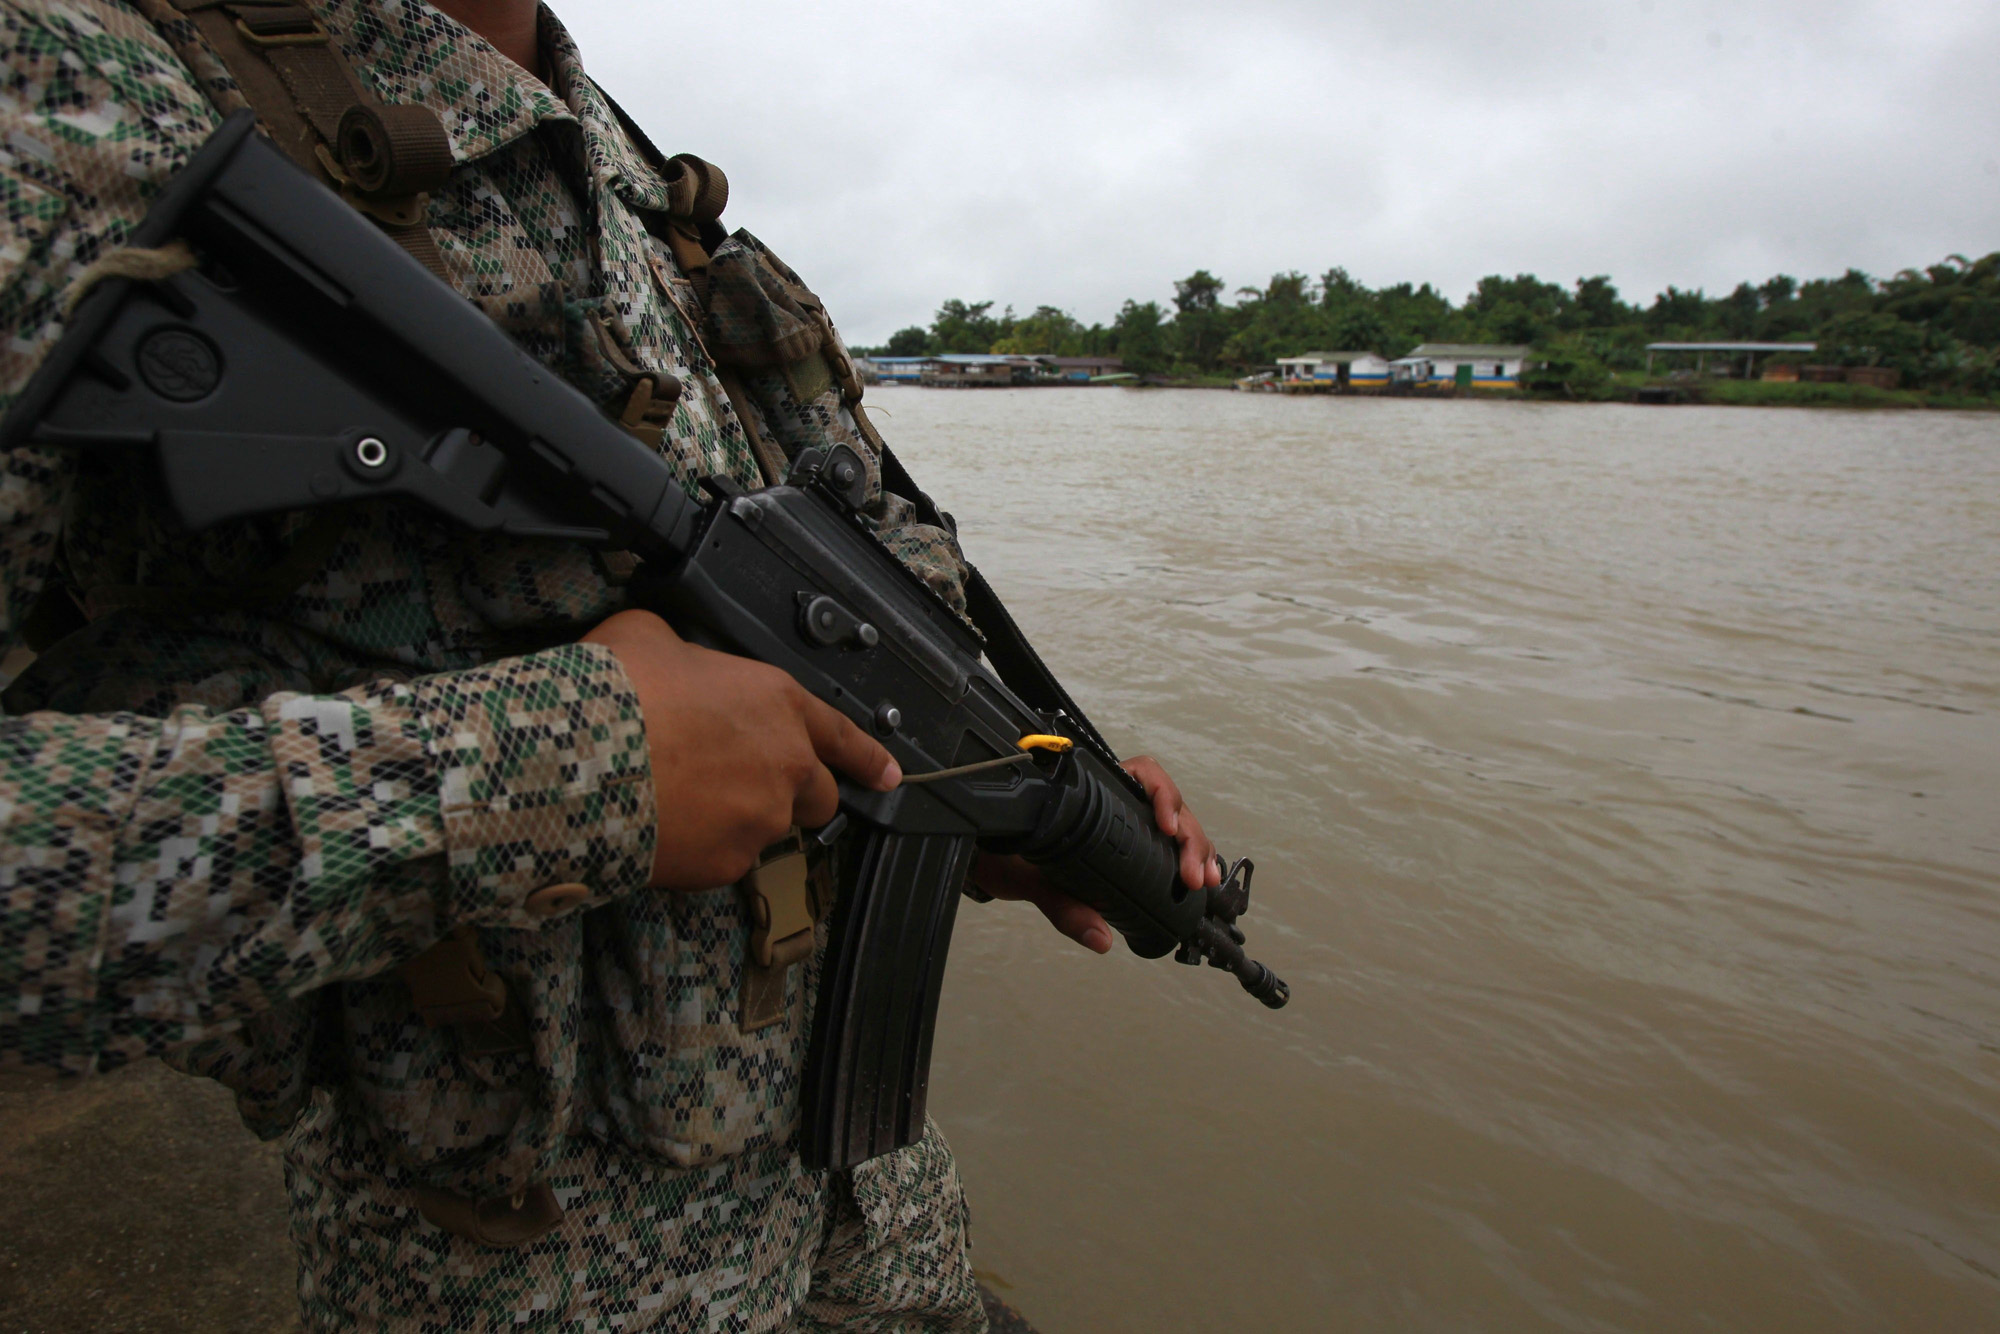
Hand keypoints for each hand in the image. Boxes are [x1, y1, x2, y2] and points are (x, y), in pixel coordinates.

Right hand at [582, 610, 900, 889]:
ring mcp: (762, 818)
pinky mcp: (729, 862)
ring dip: (738, 820)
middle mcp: (785, 764)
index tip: (889, 776)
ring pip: (766, 829)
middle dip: (794, 795)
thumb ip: (686, 655)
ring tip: (683, 801)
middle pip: (817, 796)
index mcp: (776, 702)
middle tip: (744, 785)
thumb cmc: (617, 693)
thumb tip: (672, 660)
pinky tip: (666, 828)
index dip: (868, 758)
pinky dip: (703, 850)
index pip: (842, 735)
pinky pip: (726, 859)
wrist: (582, 759)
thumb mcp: (652, 638)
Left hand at [970, 754, 1219, 954]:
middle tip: (1194, 876)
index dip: (1162, 794)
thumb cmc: (1003, 856)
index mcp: (1090, 792)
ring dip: (1197, 849)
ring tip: (1206, 879)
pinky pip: (1167, 845)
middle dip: (1190, 838)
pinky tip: (1202, 880)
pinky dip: (1187, 860)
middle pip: (1168, 804)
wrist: (987, 863)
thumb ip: (1064, 906)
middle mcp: (1113, 801)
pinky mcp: (1131, 847)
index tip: (1167, 827)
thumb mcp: (1030, 880)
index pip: (1141, 773)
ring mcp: (1126, 823)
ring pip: (1175, 824)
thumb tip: (1100, 938)